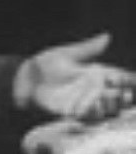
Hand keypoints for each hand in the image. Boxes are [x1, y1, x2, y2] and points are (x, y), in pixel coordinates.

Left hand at [13, 32, 135, 119]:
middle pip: (116, 97)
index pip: (118, 77)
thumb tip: (107, 36)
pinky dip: (91, 113)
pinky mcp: (73, 113)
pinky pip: (86, 117)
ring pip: (104, 108)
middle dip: (123, 97)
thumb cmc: (47, 64)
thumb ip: (88, 48)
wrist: (27, 79)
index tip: (133, 80)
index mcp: (95, 73)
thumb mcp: (68, 54)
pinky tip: (93, 108)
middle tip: (126, 94)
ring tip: (108, 99)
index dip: (127, 80)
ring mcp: (84, 102)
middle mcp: (93, 90)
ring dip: (109, 105)